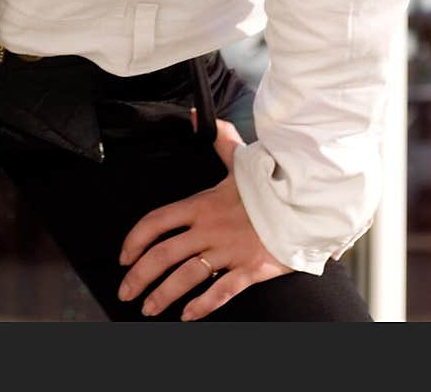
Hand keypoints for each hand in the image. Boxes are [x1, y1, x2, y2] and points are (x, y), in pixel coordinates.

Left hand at [117, 108, 292, 320]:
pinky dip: (202, 306)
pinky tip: (187, 316)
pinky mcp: (250, 269)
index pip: (156, 221)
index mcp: (201, 203)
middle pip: (163, 254)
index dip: (135, 239)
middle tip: (125, 292)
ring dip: (163, 295)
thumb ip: (217, 141)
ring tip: (148, 309)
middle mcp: (209, 228)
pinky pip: (220, 292)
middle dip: (139, 276)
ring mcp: (229, 250)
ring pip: (186, 276)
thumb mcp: (240, 159)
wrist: (306, 199)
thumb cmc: (271, 182)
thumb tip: (195, 115)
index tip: (123, 256)